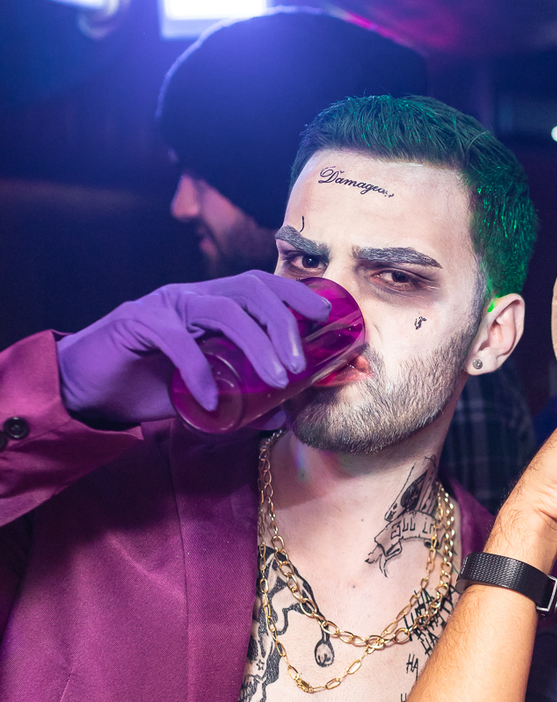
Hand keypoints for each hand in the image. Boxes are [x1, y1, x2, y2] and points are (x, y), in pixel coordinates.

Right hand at [55, 271, 328, 427]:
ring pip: (222, 309)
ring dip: (256, 343)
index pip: (260, 286)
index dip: (295, 295)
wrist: (86, 390)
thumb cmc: (147, 387)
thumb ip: (241, 401)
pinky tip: (210, 399)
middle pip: (250, 289)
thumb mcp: (203, 396)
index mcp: (210, 304)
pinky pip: (178, 341)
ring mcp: (164, 305)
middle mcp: (191, 296)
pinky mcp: (137, 322)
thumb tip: (285, 414)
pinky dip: (199, 371)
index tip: (325, 316)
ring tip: (276, 378)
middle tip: (300, 364)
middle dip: (283, 322)